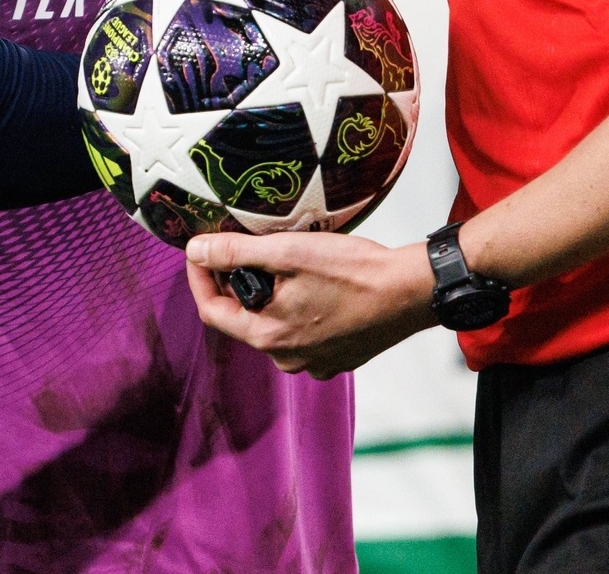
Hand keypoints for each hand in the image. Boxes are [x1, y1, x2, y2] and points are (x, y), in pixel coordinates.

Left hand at [182, 230, 440, 378]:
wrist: (411, 293)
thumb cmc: (354, 272)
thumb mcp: (287, 251)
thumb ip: (235, 253)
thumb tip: (196, 251)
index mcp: (268, 337)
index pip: (212, 310)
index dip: (199, 278)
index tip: (199, 250)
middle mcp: (287, 359)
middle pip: (243, 317)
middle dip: (236, 282)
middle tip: (242, 246)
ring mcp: (314, 361)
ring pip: (274, 323)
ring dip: (270, 294)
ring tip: (282, 261)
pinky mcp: (336, 356)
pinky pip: (302, 331)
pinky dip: (297, 306)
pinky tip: (313, 283)